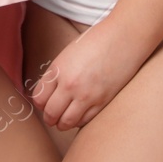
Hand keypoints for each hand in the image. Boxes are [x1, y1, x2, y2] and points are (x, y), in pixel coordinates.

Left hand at [29, 18, 149, 129]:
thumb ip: (57, 73)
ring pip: (67, 122)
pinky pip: (85, 121)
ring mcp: (87, 95)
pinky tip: (79, 115)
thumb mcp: (68, 54)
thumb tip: (49, 93)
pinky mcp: (103, 102)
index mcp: (58, 69)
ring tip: (64, 120)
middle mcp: (70, 84)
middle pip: (50, 113)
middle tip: (51, 117)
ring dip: (63, 124)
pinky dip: (79, 121)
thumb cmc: (96, 41)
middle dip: (49, 118)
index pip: (39, 98)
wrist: (123, 37)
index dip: (39, 104)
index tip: (43, 104)